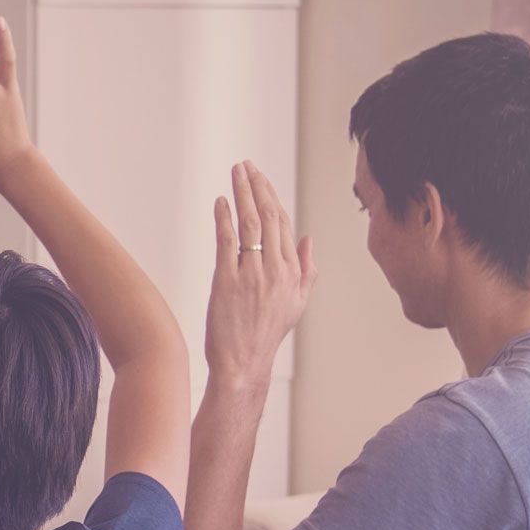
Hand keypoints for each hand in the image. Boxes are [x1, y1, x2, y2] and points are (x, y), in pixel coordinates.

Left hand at [204, 161, 315, 386]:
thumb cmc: (266, 334)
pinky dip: (224, 218)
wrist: (244, 363)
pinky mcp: (227, 281)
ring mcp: (252, 274)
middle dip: (258, 186)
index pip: (284, 224)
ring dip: (242, 193)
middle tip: (247, 165)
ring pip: (250, 223)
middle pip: (269, 217)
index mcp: (293, 272)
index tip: (261, 179)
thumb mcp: (296, 303)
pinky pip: (227, 242)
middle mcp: (276, 270)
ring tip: (236, 172)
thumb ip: (306, 269)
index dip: (272, 198)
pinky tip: (221, 201)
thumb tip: (307, 238)